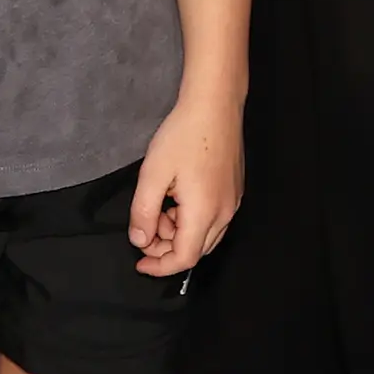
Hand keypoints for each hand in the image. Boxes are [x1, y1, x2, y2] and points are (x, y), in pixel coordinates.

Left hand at [129, 97, 243, 275]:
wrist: (215, 106)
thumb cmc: (183, 136)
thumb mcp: (153, 173)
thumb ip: (144, 211)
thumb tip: (140, 241)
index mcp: (205, 213)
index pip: (184, 258)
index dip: (160, 266)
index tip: (139, 262)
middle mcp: (224, 214)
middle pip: (196, 250)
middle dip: (166, 247)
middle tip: (145, 224)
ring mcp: (233, 203)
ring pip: (205, 236)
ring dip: (178, 232)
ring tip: (159, 204)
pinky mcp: (234, 192)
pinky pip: (213, 220)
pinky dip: (191, 220)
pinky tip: (176, 197)